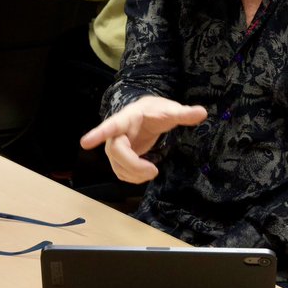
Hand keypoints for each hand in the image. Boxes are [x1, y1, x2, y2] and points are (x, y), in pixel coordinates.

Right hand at [80, 96, 207, 182]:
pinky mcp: (118, 157)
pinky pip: (120, 171)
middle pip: (116, 153)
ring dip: (134, 174)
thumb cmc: (156, 110)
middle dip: (133, 166)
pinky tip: (145, 173)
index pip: (111, 125)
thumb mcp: (171, 110)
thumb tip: (202, 112)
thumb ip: (184, 113)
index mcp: (127, 118)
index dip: (98, 133)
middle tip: (154, 172)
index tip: (85, 142)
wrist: (147, 115)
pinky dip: (133, 177)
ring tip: (153, 171)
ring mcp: (115, 146)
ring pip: (117, 166)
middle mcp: (116, 132)